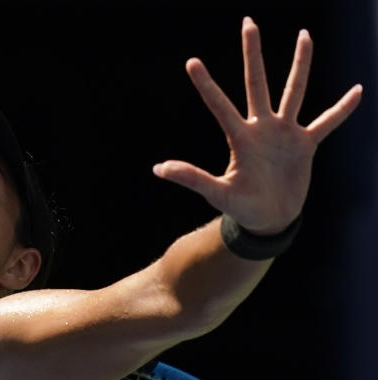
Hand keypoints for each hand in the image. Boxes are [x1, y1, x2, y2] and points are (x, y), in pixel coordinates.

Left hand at [153, 17, 361, 233]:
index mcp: (240, 137)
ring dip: (300, 64)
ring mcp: (285, 133)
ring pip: (293, 91)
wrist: (268, 221)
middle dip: (252, 54)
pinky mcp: (305, 144)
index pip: (219, 104)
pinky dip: (342, 109)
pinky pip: (327, 122)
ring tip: (304, 35)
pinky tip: (358, 91)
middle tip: (248, 22)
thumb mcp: (216, 193)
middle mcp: (262, 128)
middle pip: (257, 82)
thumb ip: (191, 178)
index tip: (191, 61)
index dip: (206, 84)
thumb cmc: (241, 208)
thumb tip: (158, 169)